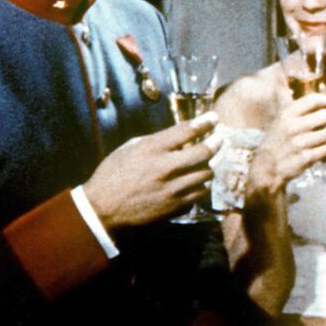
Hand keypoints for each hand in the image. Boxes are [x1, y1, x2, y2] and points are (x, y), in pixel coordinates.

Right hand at [84, 113, 221, 229]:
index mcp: (152, 149)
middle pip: (205, 152)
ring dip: (209, 165)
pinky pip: (200, 193)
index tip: (214, 118)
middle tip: (220, 138)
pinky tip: (198, 181)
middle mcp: (167, 167)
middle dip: (217, 142)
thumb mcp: (130, 148)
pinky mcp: (176, 206)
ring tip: (207, 161)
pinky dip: (201, 185)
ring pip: (206, 174)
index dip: (205, 122)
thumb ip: (157, 141)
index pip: (187, 131)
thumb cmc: (113, 174)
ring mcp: (174, 189)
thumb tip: (180, 137)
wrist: (104, 208)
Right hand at [248, 92, 325, 190]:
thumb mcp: (278, 119)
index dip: (322, 100)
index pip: (312, 100)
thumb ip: (284, 100)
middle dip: (325, 119)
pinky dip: (323, 149)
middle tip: (320, 123)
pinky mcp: (305, 158)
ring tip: (318, 137)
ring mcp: (299, 143)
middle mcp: (292, 127)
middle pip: (325, 115)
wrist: (267, 167)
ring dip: (325, 135)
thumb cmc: (276, 140)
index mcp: (286, 115)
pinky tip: (315, 149)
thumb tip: (282, 78)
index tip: (323, 103)